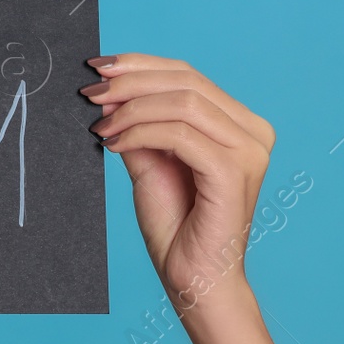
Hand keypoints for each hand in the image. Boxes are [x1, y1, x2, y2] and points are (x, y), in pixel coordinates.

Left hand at [81, 53, 302, 343]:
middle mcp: (253, 132)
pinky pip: (179, 134)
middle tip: (90, 92)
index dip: (139, 64)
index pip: (188, 75)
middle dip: (130, 81)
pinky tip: (113, 145)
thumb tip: (107, 88)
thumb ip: (138, 123)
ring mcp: (249, 151)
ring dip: (131, 107)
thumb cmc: (177, 224)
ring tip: (99, 124)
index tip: (97, 67)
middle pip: (186, 81)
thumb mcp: (151, 160)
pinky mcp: (233, 172)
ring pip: (183, 102)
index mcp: (239, 124)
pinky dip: (140, 133)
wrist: (192, 278)